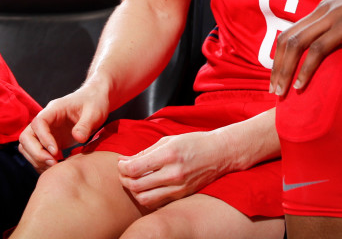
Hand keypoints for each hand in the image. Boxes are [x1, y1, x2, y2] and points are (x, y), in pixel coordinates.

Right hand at [19, 82, 112, 170]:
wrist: (95, 100)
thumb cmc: (94, 103)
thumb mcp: (95, 112)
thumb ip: (86, 125)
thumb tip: (78, 138)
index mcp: (55, 109)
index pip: (38, 123)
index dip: (43, 138)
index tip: (55, 151)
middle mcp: (46, 120)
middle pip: (26, 137)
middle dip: (36, 153)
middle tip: (53, 163)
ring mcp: (46, 131)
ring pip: (27, 146)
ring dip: (37, 160)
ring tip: (55, 167)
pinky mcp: (50, 140)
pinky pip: (36, 153)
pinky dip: (41, 163)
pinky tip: (55, 168)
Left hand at [117, 131, 232, 209]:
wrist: (220, 153)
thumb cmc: (194, 142)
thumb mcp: (169, 140)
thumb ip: (146, 152)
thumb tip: (125, 161)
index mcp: (169, 154)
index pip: (135, 168)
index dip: (122, 167)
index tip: (121, 163)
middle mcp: (173, 173)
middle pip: (136, 185)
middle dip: (124, 179)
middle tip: (124, 173)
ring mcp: (178, 187)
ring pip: (144, 198)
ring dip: (134, 191)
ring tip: (134, 181)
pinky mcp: (182, 195)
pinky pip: (156, 202)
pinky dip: (146, 197)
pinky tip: (147, 187)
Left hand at [270, 0, 341, 96]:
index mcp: (324, 8)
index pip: (291, 32)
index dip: (280, 56)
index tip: (279, 77)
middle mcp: (323, 10)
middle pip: (287, 39)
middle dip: (277, 67)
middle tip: (274, 91)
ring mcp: (333, 16)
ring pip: (296, 45)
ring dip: (285, 71)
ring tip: (282, 93)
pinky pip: (318, 50)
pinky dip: (306, 69)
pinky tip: (302, 86)